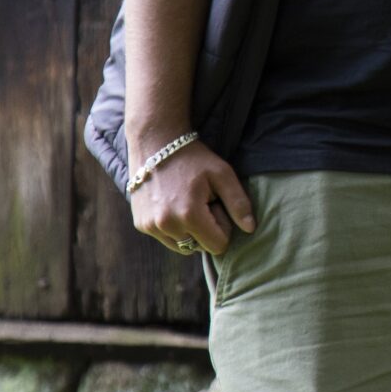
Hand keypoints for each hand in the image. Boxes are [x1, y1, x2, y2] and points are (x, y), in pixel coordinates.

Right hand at [128, 137, 253, 256]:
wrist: (155, 144)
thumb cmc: (194, 158)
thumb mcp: (222, 175)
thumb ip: (239, 203)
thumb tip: (250, 229)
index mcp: (189, 215)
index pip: (218, 245)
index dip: (223, 227)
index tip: (216, 205)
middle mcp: (166, 225)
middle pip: (200, 247)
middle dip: (207, 230)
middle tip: (202, 203)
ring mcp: (150, 226)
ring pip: (182, 246)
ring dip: (190, 232)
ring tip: (187, 204)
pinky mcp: (140, 225)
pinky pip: (166, 238)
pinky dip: (174, 229)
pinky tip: (173, 206)